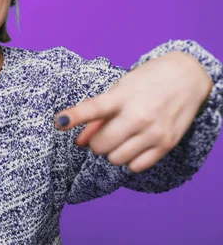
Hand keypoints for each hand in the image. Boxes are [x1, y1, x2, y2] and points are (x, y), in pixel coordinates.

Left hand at [53, 51, 212, 173]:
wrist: (186, 77)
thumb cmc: (145, 82)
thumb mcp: (118, 90)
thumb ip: (97, 116)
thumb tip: (80, 142)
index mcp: (122, 97)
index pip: (93, 108)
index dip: (73, 116)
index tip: (58, 123)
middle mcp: (138, 116)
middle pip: (101, 145)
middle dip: (96, 143)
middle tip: (104, 133)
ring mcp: (154, 132)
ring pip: (116, 159)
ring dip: (112, 152)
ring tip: (120, 138)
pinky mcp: (167, 144)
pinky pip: (136, 166)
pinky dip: (129, 160)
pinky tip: (134, 145)